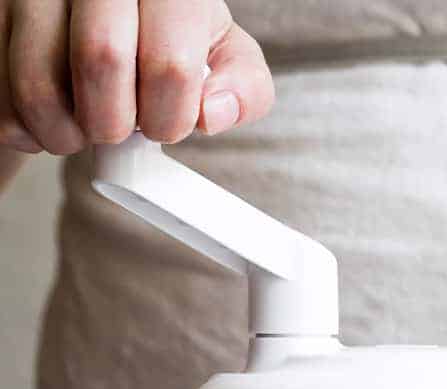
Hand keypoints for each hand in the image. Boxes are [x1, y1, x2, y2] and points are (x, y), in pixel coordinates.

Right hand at [0, 0, 272, 154]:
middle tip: (119, 131)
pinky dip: (22, 126)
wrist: (101, 17)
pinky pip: (0, 93)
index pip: (169, 64)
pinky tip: (46, 117)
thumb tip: (212, 115)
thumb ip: (242, 87)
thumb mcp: (220, 55)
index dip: (168, 118)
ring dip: (63, 132)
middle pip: (100, 62)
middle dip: (113, 124)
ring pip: (38, 81)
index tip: (163, 128)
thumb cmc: (168, 37)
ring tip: (81, 129)